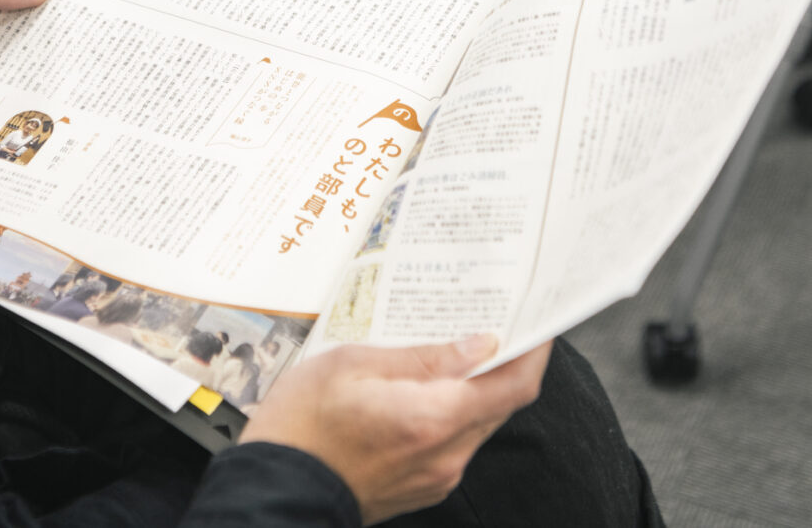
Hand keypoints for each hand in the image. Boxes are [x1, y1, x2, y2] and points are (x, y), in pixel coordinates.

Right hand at [240, 337, 551, 523]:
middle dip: (502, 364)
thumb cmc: (301, 425)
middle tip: (492, 324)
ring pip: (476, 424)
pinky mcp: (422, 488)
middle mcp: (445, 455)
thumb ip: (422, 355)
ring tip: (448, 352)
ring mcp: (436, 477)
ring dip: (473, 389)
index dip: (534, 351)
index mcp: (433, 418)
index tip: (537, 322)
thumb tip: (477, 344)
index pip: (513, 385)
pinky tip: (422, 391)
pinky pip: (453, 444)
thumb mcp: (353, 364)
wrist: (274, 487)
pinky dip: (451, 414)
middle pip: (500, 404)